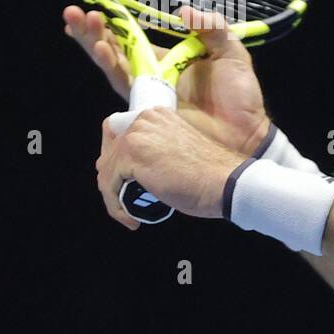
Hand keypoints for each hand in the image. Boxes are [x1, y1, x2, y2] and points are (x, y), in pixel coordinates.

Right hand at [64, 4, 271, 155]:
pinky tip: (104, 52)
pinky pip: (126, 87)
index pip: (132, 40)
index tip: (96, 7)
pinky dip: (113, 68)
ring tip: (86, 27)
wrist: (247, 133)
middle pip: (114, 51)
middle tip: (76, 13)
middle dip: (93, 32)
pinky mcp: (148, 110)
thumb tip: (184, 10)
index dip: (113, 25)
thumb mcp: (231, 54)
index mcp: (167, 61)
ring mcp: (148, 94)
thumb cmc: (241, 97)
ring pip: (113, 66)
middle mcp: (151, 76)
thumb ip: (212, 29)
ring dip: (97, 45)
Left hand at [96, 108, 246, 228]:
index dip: (117, 160)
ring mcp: (136, 136)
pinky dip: (116, 206)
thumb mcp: (179, 153)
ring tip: (131, 214)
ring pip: (106, 171)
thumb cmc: (211, 175)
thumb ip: (157, 151)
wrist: (227, 182)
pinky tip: (132, 219)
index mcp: (157, 115)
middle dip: (114, 180)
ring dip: (115, 196)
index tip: (127, 182)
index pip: (118, 133)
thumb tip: (129, 171)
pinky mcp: (131, 156)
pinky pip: (109, 185)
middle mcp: (144, 119)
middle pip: (108, 152)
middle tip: (128, 201)